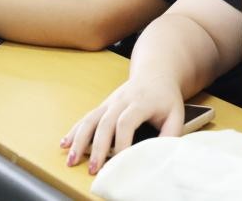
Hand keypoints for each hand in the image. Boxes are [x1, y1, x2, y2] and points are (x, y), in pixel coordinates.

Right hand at [61, 75, 184, 173]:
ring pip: (90, 119)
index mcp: (140, 102)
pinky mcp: (103, 105)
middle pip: (105, 123)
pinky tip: (65, 143)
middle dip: (97, 147)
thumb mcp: (176, 114)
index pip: (126, 122)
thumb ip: (169, 135)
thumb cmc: (165, 97)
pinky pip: (86, 117)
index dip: (122, 143)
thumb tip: (159, 155)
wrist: (154, 73)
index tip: (121, 162)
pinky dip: (75, 131)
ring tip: (71, 159)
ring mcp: (109, 101)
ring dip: (79, 140)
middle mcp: (121, 100)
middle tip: (93, 169)